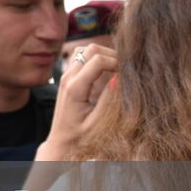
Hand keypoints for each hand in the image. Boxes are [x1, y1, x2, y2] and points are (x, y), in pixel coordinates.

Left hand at [38, 43, 118, 160]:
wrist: (62, 141)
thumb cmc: (80, 136)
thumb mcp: (97, 122)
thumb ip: (109, 99)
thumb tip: (120, 78)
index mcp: (75, 88)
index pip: (97, 60)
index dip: (117, 62)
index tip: (129, 73)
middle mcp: (68, 77)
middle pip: (91, 49)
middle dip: (112, 55)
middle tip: (126, 69)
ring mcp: (66, 75)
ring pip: (85, 50)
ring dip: (103, 54)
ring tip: (117, 69)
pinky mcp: (68, 77)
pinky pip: (81, 57)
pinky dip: (95, 58)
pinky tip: (106, 71)